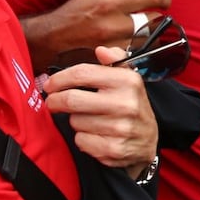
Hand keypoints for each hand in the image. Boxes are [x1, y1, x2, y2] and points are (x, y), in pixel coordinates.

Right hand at [25, 0, 170, 70]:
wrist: (54, 37)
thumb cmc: (78, 11)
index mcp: (111, 2)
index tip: (163, 1)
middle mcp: (113, 23)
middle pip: (154, 21)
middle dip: (157, 18)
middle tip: (152, 17)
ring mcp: (113, 44)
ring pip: (149, 40)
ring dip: (151, 35)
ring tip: (145, 31)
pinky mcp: (112, 59)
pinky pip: (138, 54)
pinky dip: (141, 49)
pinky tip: (135, 45)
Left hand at [43, 46, 157, 173]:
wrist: (148, 141)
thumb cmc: (132, 106)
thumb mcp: (129, 79)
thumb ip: (116, 60)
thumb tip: (101, 50)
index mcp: (127, 81)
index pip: (82, 74)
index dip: (60, 79)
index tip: (50, 85)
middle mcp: (125, 103)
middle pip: (72, 99)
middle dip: (55, 101)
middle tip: (52, 102)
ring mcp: (120, 127)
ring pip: (75, 121)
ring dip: (75, 120)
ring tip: (88, 119)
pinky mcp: (114, 148)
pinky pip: (81, 140)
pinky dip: (82, 138)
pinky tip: (94, 134)